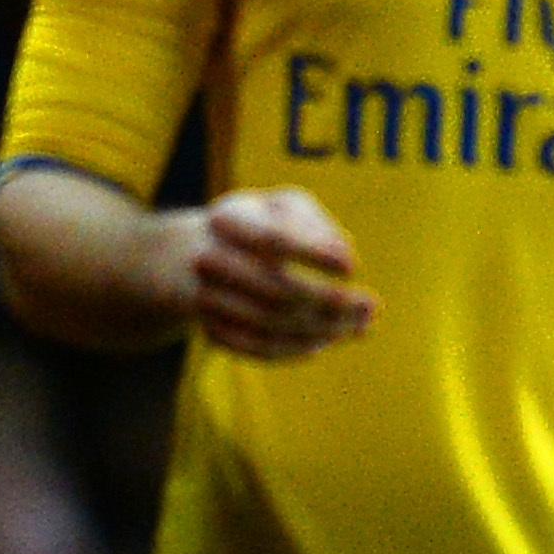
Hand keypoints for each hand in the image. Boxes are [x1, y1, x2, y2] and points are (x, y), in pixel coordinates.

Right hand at [166, 187, 378, 358]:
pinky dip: (298, 348)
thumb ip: (315, 223)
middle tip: (371, 305)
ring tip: (362, 325)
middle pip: (275, 291)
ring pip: (271, 325)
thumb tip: (345, 254)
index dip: (315, 254)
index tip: (351, 266)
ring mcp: (206, 300)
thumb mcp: (280, 206)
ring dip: (323, 329)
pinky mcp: (211, 330)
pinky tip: (330, 340)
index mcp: (229, 220)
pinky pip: (259, 348)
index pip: (273, 241)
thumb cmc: (253, 224)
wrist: (182, 257)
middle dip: (330, 302)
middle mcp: (210, 261)